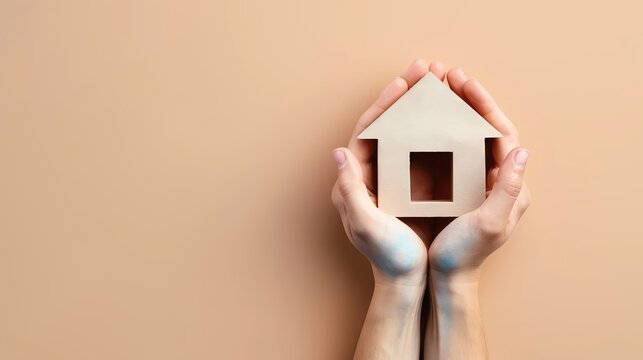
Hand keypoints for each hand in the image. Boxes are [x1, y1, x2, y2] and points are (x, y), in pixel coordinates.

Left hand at [331, 59, 449, 285]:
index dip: (384, 104)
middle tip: (426, 70)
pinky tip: (451, 117)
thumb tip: (338, 152)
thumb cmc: (387, 257)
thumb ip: (350, 189)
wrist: (407, 282)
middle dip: (405, 96)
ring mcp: (392, 178)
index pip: (367, 131)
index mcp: (355, 180)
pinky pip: (421, 150)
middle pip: (387, 125)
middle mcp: (371, 174)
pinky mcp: (411, 186)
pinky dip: (434, 131)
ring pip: (405, 133)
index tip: (403, 82)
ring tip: (440, 86)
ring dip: (421, 109)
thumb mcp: (366, 225)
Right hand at [427, 68, 530, 276]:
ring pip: (471, 136)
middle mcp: (499, 181)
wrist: (445, 278)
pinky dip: (443, 132)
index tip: (463, 82)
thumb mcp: (490, 223)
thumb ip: (509, 188)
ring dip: (456, 112)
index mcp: (510, 186)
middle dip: (470, 100)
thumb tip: (522, 151)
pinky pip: (456, 151)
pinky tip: (428, 122)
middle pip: (487, 128)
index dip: (484, 105)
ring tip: (440, 91)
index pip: (502, 133)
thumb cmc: (465, 254)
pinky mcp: (462, 189)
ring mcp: (479, 184)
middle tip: (449, 77)